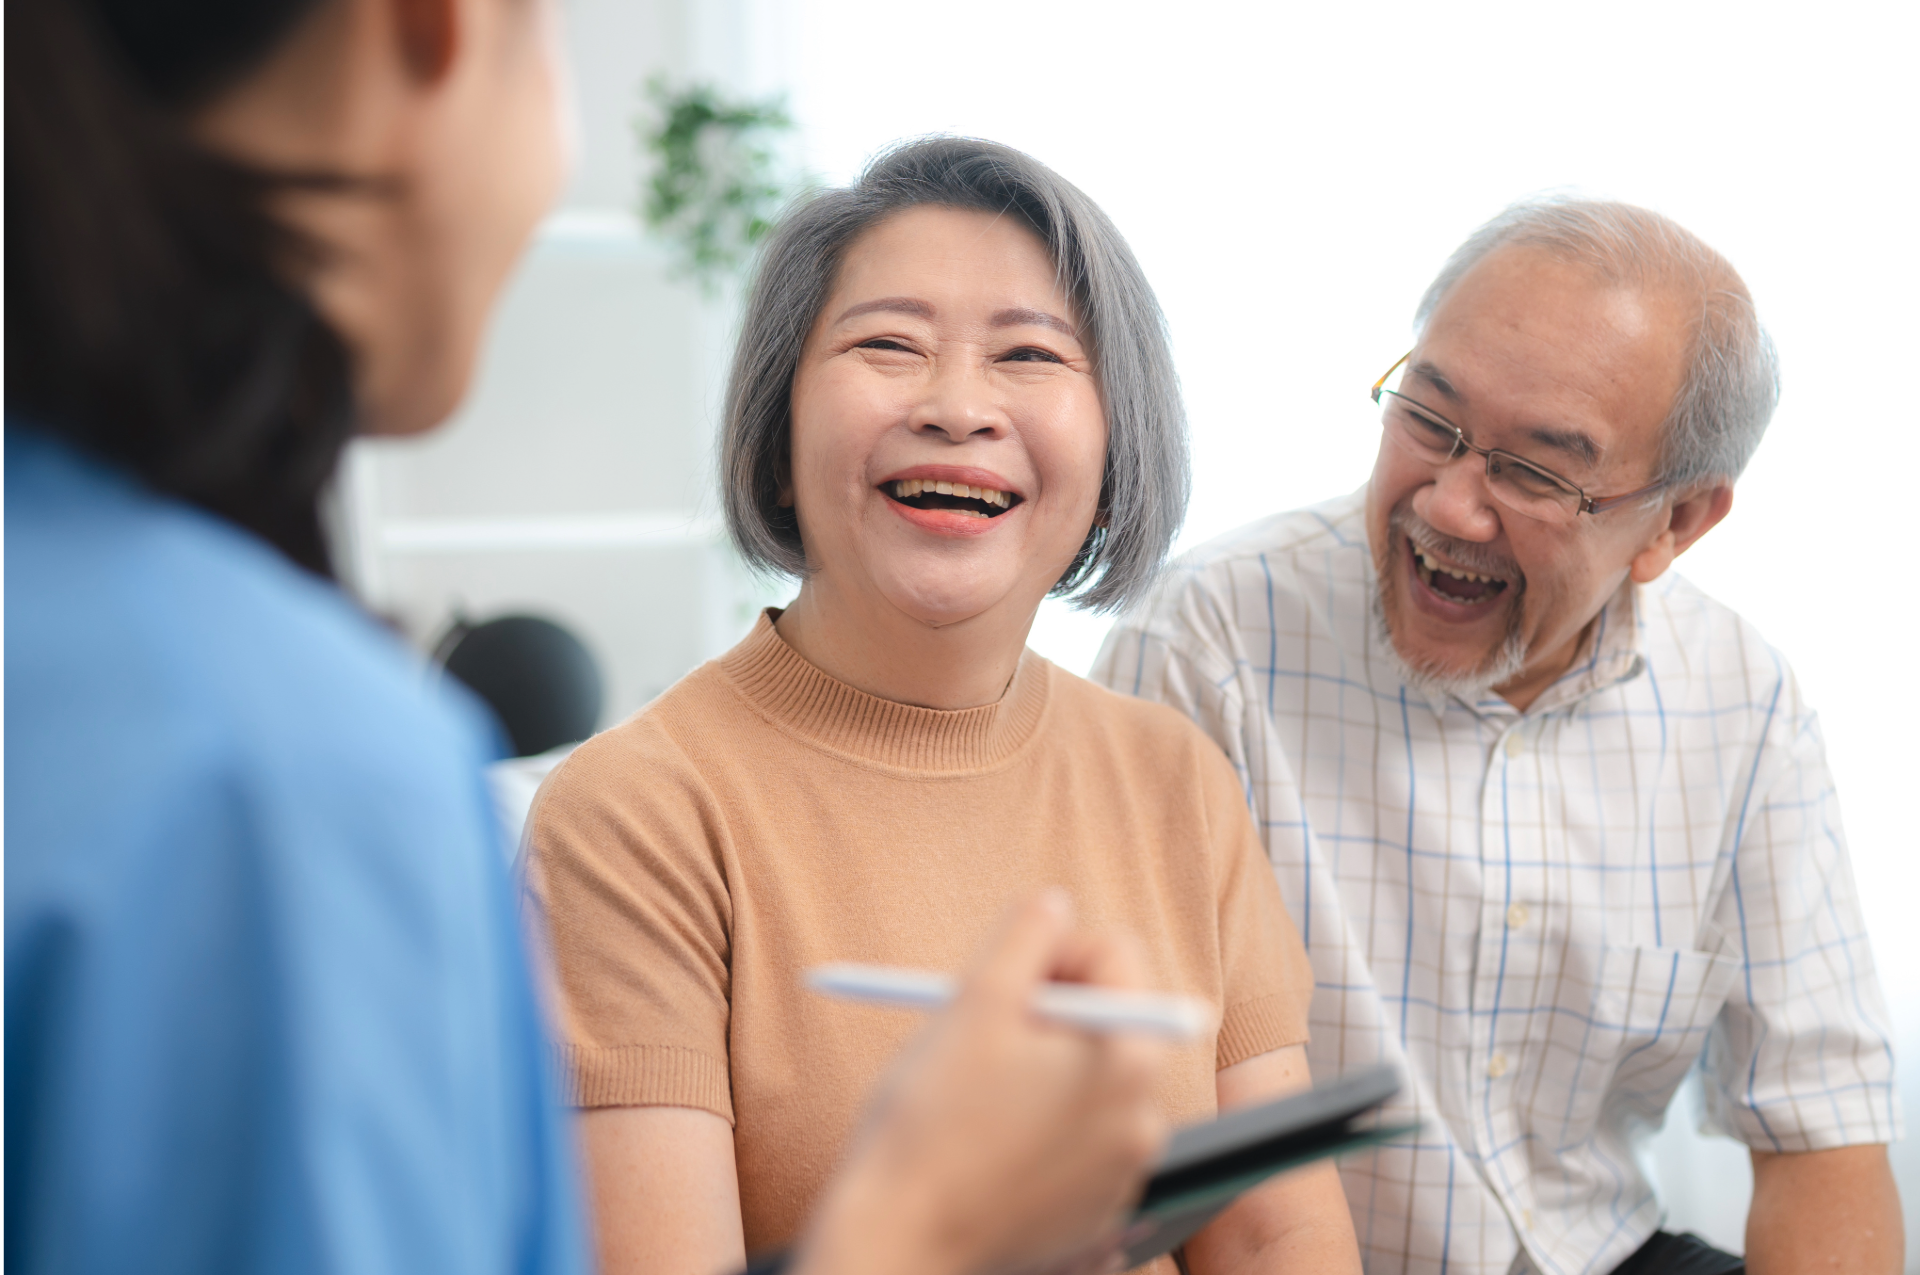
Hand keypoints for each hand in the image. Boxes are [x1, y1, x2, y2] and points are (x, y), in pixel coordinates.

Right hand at [791, 890, 1173, 1274]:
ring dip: (1044, 1061)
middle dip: (1052, 1006)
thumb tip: (1053, 906)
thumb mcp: (975, 1001)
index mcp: (1127, 1057)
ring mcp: (1122, 1171)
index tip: (1005, 970)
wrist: (898, 1242)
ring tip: (979, 1081)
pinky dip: (1043, 1118)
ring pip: (1092, 1076)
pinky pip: (1081, 1135)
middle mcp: (1144, 1117)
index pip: (1117, 954)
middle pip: (1110, 1016)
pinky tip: (987, 1132)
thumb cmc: (928, 1123)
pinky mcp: (1094, 1210)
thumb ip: (1024, 933)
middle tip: (988, 1020)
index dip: (1054, 946)